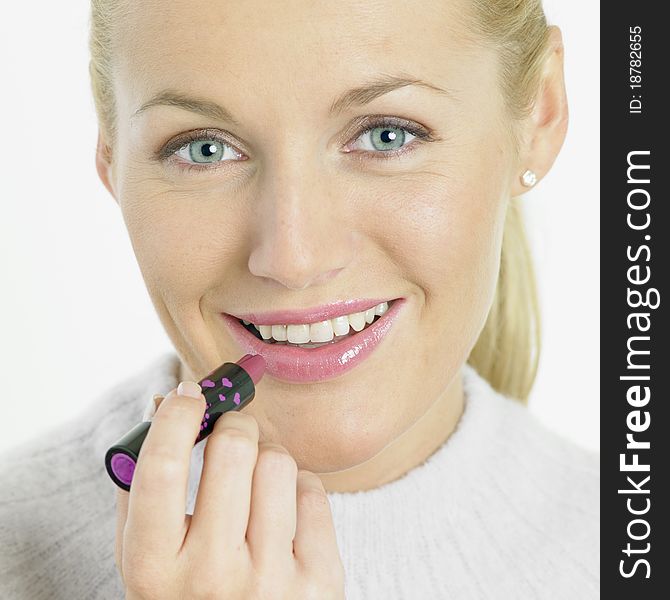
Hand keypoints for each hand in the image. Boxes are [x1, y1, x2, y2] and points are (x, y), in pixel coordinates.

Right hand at [115, 383, 344, 599]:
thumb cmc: (188, 591)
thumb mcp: (147, 554)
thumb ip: (143, 484)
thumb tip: (164, 403)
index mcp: (155, 569)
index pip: (162, 468)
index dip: (177, 417)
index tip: (189, 393)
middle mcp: (212, 577)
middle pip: (233, 450)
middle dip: (233, 424)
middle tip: (231, 431)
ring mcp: (271, 582)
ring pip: (278, 462)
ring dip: (267, 455)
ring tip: (257, 480)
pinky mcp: (319, 582)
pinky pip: (314, 489)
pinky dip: (298, 486)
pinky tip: (284, 512)